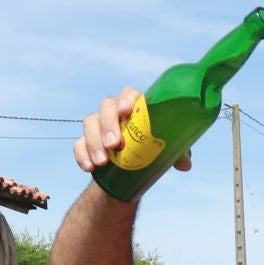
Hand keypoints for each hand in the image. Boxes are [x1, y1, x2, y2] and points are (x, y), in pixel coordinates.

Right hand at [73, 86, 192, 173]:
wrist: (130, 170)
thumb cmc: (151, 149)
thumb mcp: (166, 150)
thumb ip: (178, 152)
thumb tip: (185, 165)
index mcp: (135, 107)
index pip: (129, 93)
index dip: (126, 99)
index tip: (127, 111)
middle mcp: (114, 112)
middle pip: (106, 107)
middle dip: (108, 124)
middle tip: (114, 145)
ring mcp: (98, 126)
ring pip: (89, 124)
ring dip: (94, 142)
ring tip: (102, 163)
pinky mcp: (86, 142)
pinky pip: (79, 144)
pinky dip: (82, 155)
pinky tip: (88, 167)